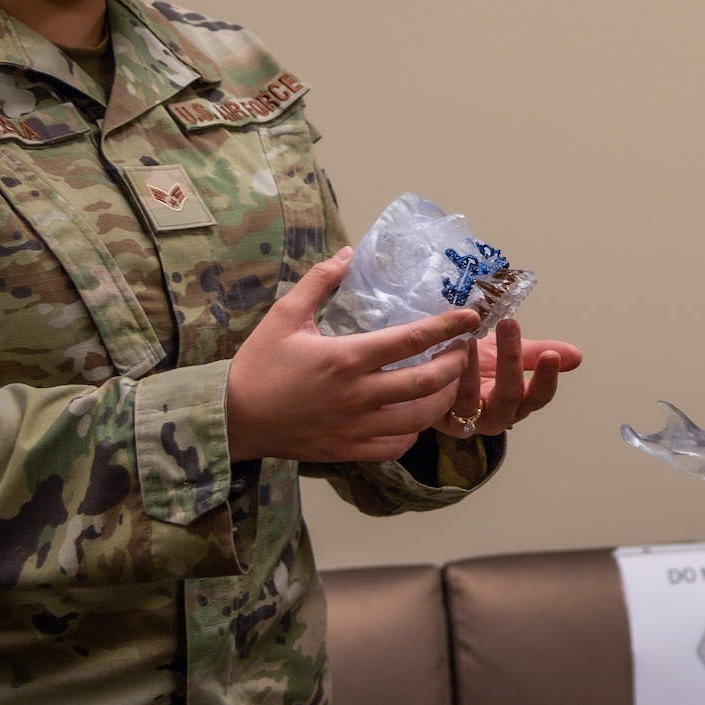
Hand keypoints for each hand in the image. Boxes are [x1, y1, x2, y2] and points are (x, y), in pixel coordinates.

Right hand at [226, 247, 479, 462]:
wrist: (232, 418)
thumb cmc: (259, 364)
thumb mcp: (285, 316)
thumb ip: (320, 282)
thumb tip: (349, 254)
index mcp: (347, 358)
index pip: (411, 340)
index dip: (448, 326)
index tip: (471, 316)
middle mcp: (358, 395)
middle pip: (427, 383)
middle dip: (455, 364)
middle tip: (463, 350)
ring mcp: (356, 427)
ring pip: (419, 419)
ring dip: (442, 399)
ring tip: (448, 382)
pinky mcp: (349, 450)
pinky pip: (396, 446)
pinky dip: (414, 431)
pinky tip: (415, 416)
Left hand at [433, 318, 582, 437]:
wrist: (438, 366)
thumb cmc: (476, 362)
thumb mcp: (509, 353)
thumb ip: (536, 354)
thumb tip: (576, 355)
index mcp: (518, 403)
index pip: (538, 397)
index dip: (546, 378)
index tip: (551, 355)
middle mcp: (496, 417)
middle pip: (510, 398)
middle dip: (511, 360)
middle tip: (510, 325)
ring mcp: (466, 421)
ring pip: (474, 401)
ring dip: (474, 366)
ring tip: (473, 337)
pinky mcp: (439, 418)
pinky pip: (445, 399)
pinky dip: (449, 374)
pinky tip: (451, 349)